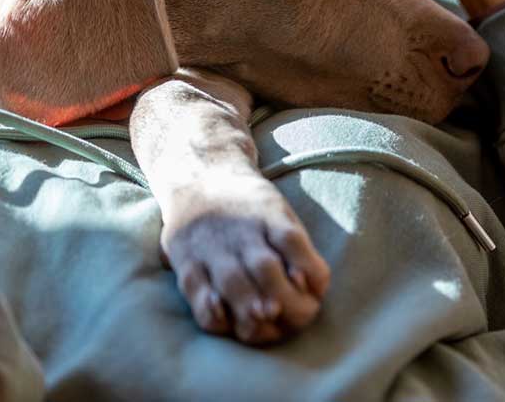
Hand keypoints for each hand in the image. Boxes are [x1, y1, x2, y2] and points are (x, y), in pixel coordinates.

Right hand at [161, 177, 330, 344]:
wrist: (199, 179)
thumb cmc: (252, 208)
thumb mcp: (280, 212)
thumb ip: (295, 247)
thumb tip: (312, 287)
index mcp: (269, 215)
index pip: (292, 241)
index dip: (308, 269)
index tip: (317, 292)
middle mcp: (240, 232)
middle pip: (265, 268)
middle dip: (286, 300)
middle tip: (301, 317)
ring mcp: (211, 248)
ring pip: (233, 282)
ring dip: (252, 309)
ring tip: (268, 321)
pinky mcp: (187, 264)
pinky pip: (196, 293)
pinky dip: (213, 312)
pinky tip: (229, 324)